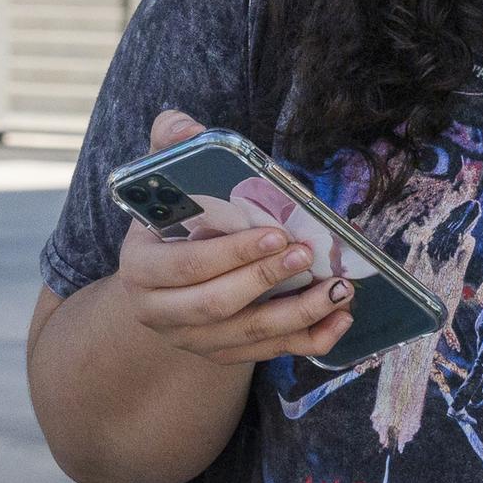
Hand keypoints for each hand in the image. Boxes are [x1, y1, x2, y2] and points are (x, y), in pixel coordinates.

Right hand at [112, 110, 353, 365]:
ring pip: (248, 335)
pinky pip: (269, 354)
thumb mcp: (160, 181)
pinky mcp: (223, 354)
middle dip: (267, 279)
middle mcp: (161, 313)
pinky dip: (308, 340)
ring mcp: (193, 340)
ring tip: (338, 288)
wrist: (159, 281)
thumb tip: (185, 128)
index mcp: (141, 269)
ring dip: (298, 313)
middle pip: (217, 305)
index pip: (186, 266)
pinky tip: (340, 319)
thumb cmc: (168, 220)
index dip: (232, 253)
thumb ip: (169, 146)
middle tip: (308, 254)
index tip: (277, 234)